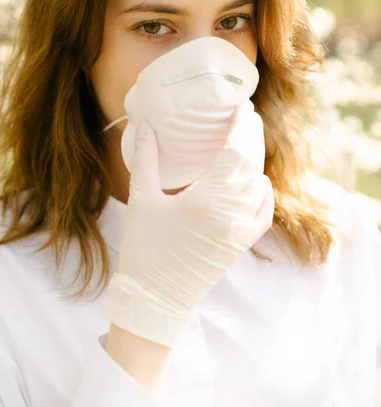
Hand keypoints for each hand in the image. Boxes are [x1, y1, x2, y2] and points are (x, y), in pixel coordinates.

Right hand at [101, 101, 273, 347]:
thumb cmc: (143, 249)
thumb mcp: (141, 200)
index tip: (241, 107)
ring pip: (258, 186)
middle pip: (251, 164)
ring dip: (256, 161)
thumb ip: (147, 159)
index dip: (240, 126)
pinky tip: (259, 181)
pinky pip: (263, 215)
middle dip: (252, 136)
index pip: (235, 151)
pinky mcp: (240, 246)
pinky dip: (265, 195)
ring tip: (248, 142)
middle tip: (248, 116)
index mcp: (206, 197)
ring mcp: (239, 230)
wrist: (154, 299)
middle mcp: (230, 211)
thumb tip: (145, 125)